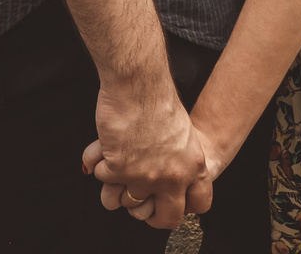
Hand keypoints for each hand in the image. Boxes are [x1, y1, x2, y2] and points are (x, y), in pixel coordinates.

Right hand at [80, 81, 212, 227]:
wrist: (138, 83)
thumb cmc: (157, 99)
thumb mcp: (182, 133)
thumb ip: (178, 160)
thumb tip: (166, 183)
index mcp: (194, 165)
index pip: (199, 203)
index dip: (184, 206)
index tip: (171, 200)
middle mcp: (172, 177)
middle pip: (167, 219)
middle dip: (152, 215)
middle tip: (141, 200)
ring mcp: (145, 177)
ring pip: (128, 202)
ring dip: (119, 185)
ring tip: (119, 160)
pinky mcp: (119, 170)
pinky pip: (104, 180)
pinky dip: (101, 164)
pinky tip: (107, 144)